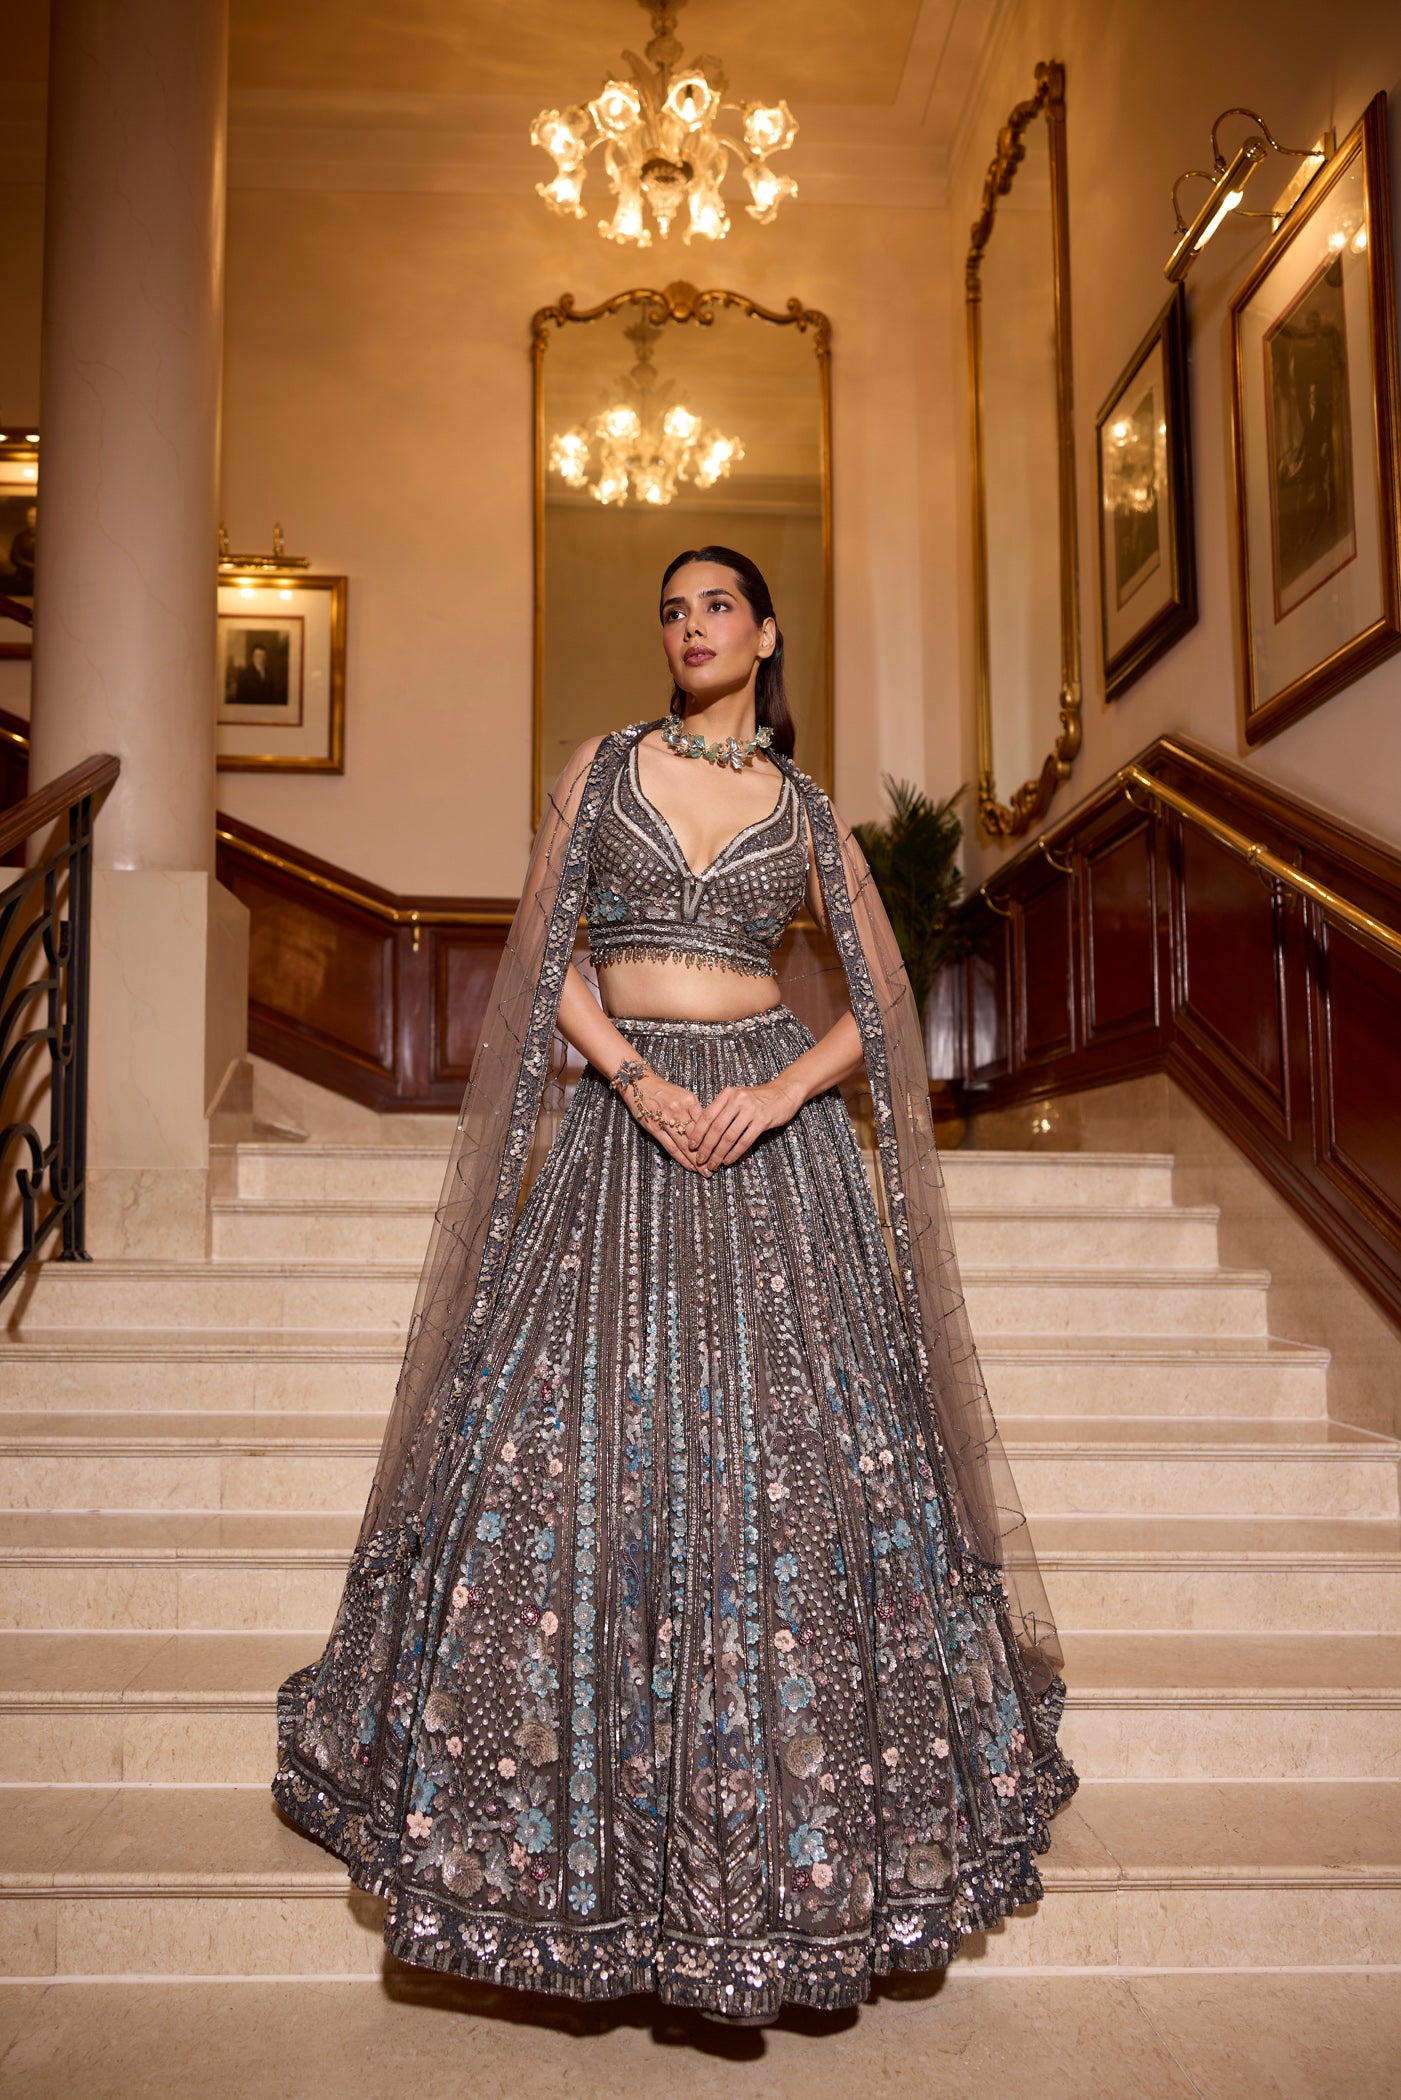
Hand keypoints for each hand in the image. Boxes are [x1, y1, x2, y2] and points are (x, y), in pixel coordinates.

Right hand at [618, 1069, 707, 1174]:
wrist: (640, 1084)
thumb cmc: (664, 1091)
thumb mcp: (684, 1095)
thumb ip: (695, 1111)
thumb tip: (710, 1129)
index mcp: (689, 1101)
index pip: (706, 1124)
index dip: (715, 1139)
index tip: (722, 1151)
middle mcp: (679, 1110)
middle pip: (697, 1136)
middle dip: (708, 1153)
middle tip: (716, 1167)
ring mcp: (666, 1120)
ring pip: (685, 1144)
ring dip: (696, 1160)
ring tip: (704, 1172)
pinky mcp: (655, 1128)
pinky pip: (671, 1147)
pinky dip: (681, 1158)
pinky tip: (689, 1166)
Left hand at [687, 1073, 803, 1171]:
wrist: (784, 1092)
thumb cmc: (758, 1098)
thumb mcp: (737, 1097)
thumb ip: (722, 1110)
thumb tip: (703, 1132)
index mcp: (727, 1094)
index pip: (707, 1115)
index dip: (698, 1132)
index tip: (691, 1145)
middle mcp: (737, 1100)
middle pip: (716, 1128)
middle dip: (706, 1147)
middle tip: (700, 1159)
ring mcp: (750, 1110)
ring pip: (729, 1136)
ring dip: (719, 1153)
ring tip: (713, 1164)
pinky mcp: (763, 1120)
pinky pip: (744, 1140)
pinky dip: (734, 1153)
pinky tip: (729, 1160)